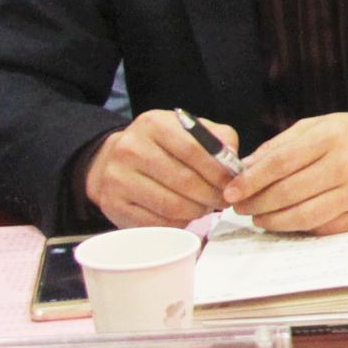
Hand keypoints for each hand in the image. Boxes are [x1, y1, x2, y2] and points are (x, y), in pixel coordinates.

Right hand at [84, 111, 240, 228]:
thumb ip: (219, 139)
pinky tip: (185, 215)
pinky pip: (156, 222)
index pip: (194, 150)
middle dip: (212, 195)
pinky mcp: (112, 204)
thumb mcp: (190, 131)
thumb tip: (234, 161)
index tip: (234, 183)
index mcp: (154, 124)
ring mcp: (117, 178)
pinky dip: (178, 223)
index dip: (219, 171)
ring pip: (171, 205)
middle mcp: (130, 148)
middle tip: (224, 201)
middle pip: (184, 181)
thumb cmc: (163, 146)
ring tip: (206, 207)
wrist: (113, 160)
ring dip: (197, 211)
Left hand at [222, 112, 347, 234]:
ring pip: (304, 216)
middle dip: (256, 203)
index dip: (251, 180)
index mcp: (333, 136)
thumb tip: (243, 170)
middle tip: (240, 207)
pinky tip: (286, 221)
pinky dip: (298, 228)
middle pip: (289, 192)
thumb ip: (280, 146)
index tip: (231, 190)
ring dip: (273, 221)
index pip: (281, 162)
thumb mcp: (317, 126)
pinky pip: (323, 228)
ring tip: (259, 218)